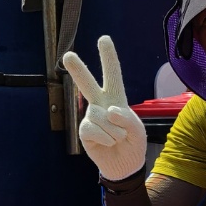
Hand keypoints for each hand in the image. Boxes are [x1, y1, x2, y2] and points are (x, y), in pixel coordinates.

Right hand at [62, 35, 146, 181]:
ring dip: (114, 130)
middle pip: (87, 83)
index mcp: (116, 98)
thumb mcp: (138, 130)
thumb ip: (127, 118)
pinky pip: (93, 128)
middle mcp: (100, 104)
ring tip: (118, 138)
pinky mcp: (85, 132)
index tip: (104, 39)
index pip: (113, 74)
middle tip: (68, 55)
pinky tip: (108, 143)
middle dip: (77, 69)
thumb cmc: (132, 143)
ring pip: (99, 115)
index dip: (108, 57)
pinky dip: (105, 137)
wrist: (124, 166)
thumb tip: (109, 111)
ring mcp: (91, 117)